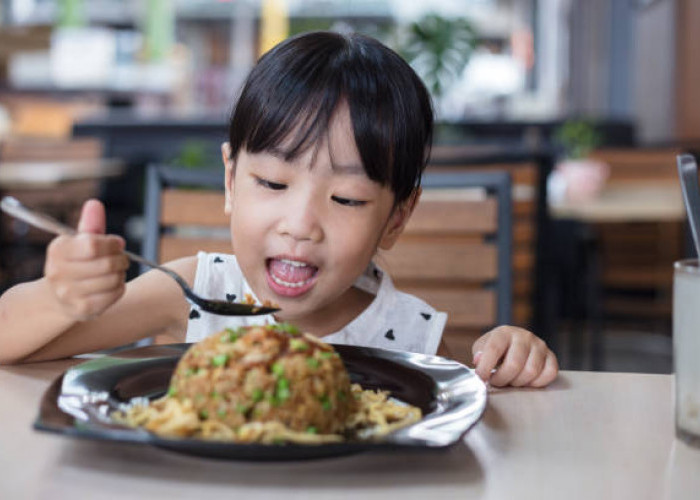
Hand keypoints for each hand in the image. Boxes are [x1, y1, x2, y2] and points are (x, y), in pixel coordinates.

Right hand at [44, 200, 128, 320]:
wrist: (57, 296)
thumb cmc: (74, 262)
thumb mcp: (78, 241)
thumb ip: (90, 224)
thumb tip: (95, 204)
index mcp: (58, 250)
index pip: (94, 245)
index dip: (111, 244)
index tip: (117, 243)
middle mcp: (59, 273)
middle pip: (107, 264)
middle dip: (121, 259)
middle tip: (122, 258)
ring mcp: (69, 293)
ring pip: (113, 279)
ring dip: (121, 273)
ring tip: (116, 270)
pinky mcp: (82, 309)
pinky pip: (114, 294)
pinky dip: (119, 287)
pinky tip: (112, 284)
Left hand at [471, 325, 557, 387]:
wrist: (515, 343)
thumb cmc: (498, 348)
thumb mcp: (482, 347)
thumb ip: (479, 353)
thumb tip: (479, 360)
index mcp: (504, 332)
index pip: (494, 349)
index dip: (485, 367)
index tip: (480, 379)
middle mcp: (524, 336)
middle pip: (514, 364)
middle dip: (502, 379)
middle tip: (496, 381)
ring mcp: (540, 345)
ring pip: (531, 371)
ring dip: (518, 382)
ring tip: (510, 380)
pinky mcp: (551, 356)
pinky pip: (548, 374)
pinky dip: (536, 383)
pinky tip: (526, 380)